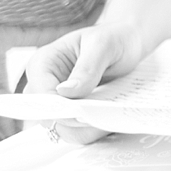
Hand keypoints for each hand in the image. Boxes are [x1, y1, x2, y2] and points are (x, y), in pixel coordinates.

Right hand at [22, 24, 143, 144]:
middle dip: (75, 122)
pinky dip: (93, 130)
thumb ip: (86, 68)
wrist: (130, 43)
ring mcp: (58, 102)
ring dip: (86, 129)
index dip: (59, 108)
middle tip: (103, 116)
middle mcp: (45, 85)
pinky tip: (109, 119)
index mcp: (43, 63)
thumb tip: (65, 92)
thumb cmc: (115, 38)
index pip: (40, 96)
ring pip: (63, 130)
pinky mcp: (72, 113)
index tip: (85, 112)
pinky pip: (77, 131)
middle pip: (48, 118)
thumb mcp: (104, 46)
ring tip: (110, 117)